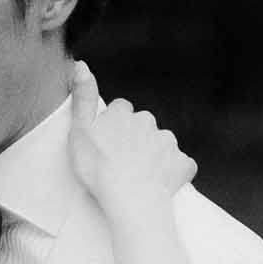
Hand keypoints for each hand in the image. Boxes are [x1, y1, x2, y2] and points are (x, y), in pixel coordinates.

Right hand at [68, 60, 195, 220]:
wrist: (130, 199)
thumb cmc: (99, 169)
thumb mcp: (80, 132)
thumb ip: (82, 98)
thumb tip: (81, 64)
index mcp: (124, 114)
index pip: (120, 109)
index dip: (112, 125)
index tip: (105, 142)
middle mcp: (149, 121)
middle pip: (142, 125)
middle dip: (135, 138)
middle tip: (120, 162)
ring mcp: (168, 142)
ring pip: (160, 143)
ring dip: (152, 155)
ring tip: (138, 176)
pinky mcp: (182, 163)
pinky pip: (179, 164)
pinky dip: (172, 172)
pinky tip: (160, 183)